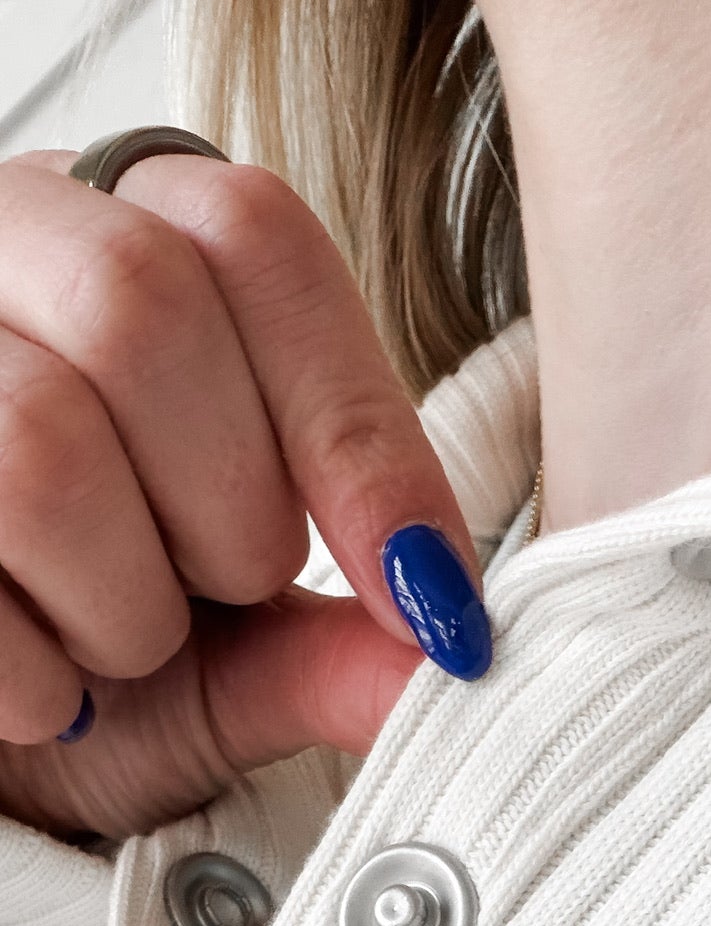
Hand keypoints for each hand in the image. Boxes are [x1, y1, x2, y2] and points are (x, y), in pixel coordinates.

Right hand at [0, 147, 491, 843]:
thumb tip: (453, 652)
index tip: (430, 597)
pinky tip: (49, 698)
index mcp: (116, 228)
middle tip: (221, 598)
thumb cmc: (95, 645)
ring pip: (35, 439)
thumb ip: (341, 645)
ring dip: (122, 605)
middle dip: (228, 515)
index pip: (252, 238)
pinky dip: (35, 681)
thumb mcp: (237, 653)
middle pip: (136, 306)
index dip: (358, 431)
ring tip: (117, 647)